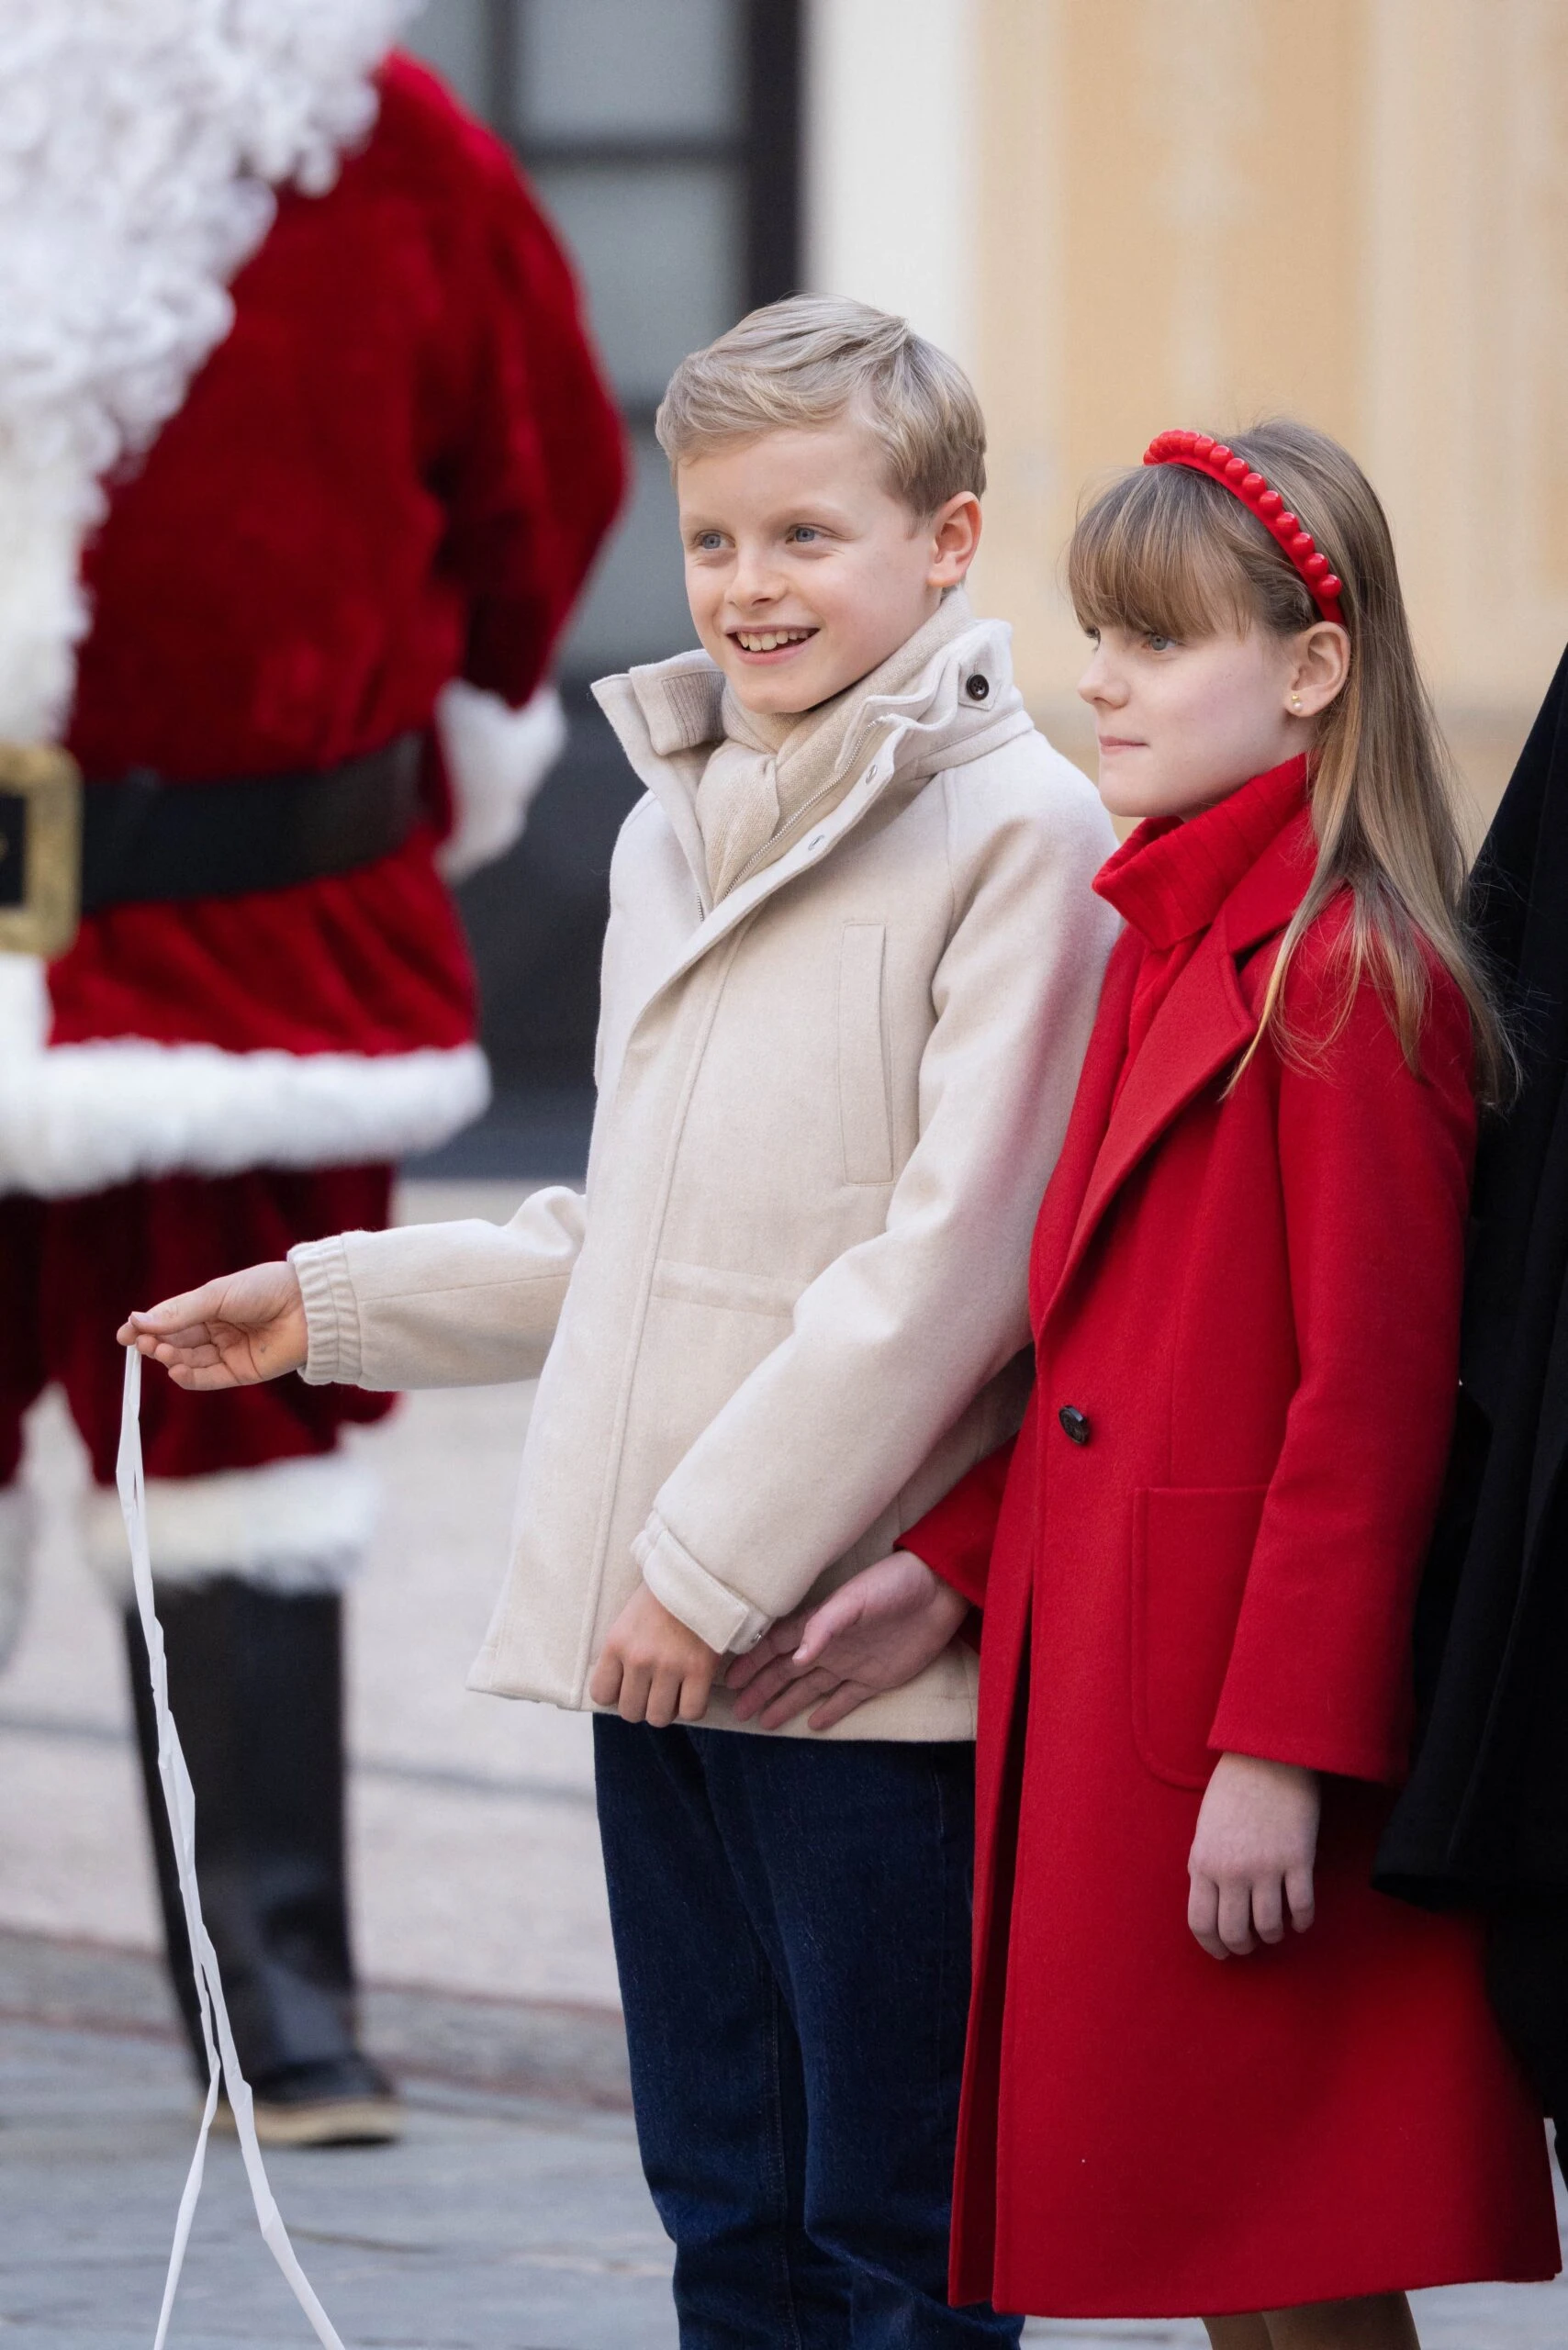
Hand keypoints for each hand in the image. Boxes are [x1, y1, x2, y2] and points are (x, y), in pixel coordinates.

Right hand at [117, 1262, 307, 1389]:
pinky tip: (175, 1370)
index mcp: (211, 1305)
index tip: (124, 1333)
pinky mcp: (241, 1371)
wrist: (310, 1306)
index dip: (147, 1326)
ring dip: (170, 1358)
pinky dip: (189, 1377)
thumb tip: (136, 1320)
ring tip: (158, 1351)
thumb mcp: (216, 1296)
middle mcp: (217, 1329)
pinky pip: (208, 1378)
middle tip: (140, 1343)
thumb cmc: (266, 1289)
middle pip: (177, 1341)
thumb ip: (179, 1312)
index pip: (171, 1319)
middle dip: (156, 1342)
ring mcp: (228, 1351)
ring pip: (189, 1360)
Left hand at [589, 1583, 719, 1727]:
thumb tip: (621, 1686)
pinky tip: (694, 1691)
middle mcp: (639, 1658)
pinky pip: (691, 1711)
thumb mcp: (629, 1617)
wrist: (700, 1574)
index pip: (601, 1693)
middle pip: (631, 1711)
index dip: (616, 1695)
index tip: (628, 1686)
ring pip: (659, 1717)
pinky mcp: (700, 1670)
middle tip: (655, 1690)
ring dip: (667, 1709)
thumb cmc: (664, 1595)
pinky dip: (693, 1707)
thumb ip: (623, 1650)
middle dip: (642, 1705)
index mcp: (617, 1643)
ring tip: (675, 1692)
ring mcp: (669, 1666)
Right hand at [725, 1551, 968, 1731]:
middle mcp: (830, 1646)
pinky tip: (813, 1725)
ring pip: (810, 1689)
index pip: (775, 1646)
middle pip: (786, 1672)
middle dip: (761, 1689)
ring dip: (787, 1703)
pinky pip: (846, 1699)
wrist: (939, 1594)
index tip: (729, 1680)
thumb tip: (795, 1658)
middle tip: (738, 1710)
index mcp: (820, 1624)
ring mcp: (852, 1664)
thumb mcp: (855, 1601)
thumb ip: (823, 1626)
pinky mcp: (876, 1678)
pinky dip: (830, 1712)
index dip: (752, 1662)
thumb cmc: (893, 1586)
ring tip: (764, 1722)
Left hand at [1187, 1753, 1318, 1959]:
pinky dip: (1301, 1921)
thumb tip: (1212, 1898)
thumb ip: (1206, 1864)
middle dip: (1243, 1946)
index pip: (1201, 1922)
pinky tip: (1300, 1920)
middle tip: (1251, 1944)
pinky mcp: (1298, 1861)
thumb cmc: (1234, 1787)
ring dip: (1273, 1935)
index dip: (1213, 1945)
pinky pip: (1301, 1909)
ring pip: (1269, 1927)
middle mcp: (1232, 1871)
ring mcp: (1266, 1868)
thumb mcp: (1206, 1827)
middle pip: (1235, 1932)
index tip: (1223, 1952)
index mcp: (1203, 1862)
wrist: (1269, 1756)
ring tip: (1275, 1930)